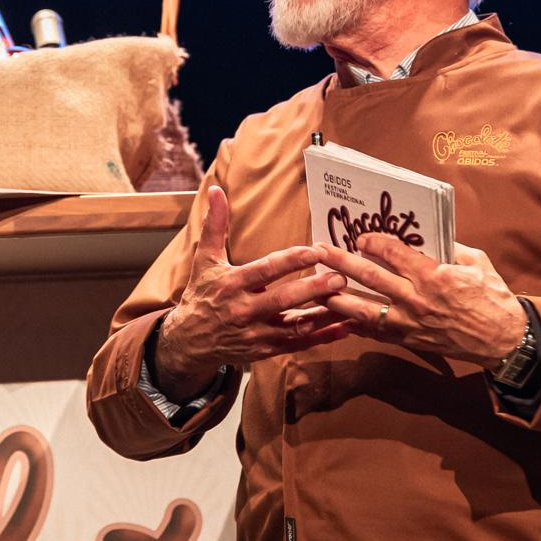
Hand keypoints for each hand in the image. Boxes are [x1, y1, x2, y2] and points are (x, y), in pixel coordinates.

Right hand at [153, 186, 353, 399]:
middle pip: (283, 300)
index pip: (265, 270)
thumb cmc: (202, 294)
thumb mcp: (204, 259)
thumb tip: (216, 189)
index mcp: (231, 284)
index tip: (315, 251)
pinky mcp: (264, 351)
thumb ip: (215, 225)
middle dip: (313, 290)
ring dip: (325, 315)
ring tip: (351, 303)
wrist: (189, 341)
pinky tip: (345, 328)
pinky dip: (322, 338)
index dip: (291, 261)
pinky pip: (297, 345)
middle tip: (340, 277)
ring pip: (295, 326)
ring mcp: (255, 334)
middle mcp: (243, 310)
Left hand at [318, 236, 525, 368]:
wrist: (502, 340)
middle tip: (320, 251)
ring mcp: (410, 323)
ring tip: (317, 288)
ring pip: (365, 310)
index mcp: (434, 275)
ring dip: (338, 297)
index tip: (360, 236)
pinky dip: (356, 326)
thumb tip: (431, 236)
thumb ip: (452, 248)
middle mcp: (417, 299)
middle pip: (370, 278)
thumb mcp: (477, 263)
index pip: (393, 254)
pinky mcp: (410, 341)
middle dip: (341, 262)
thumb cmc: (493, 298)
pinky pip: (377, 333)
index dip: (372, 242)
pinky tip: (339, 318)